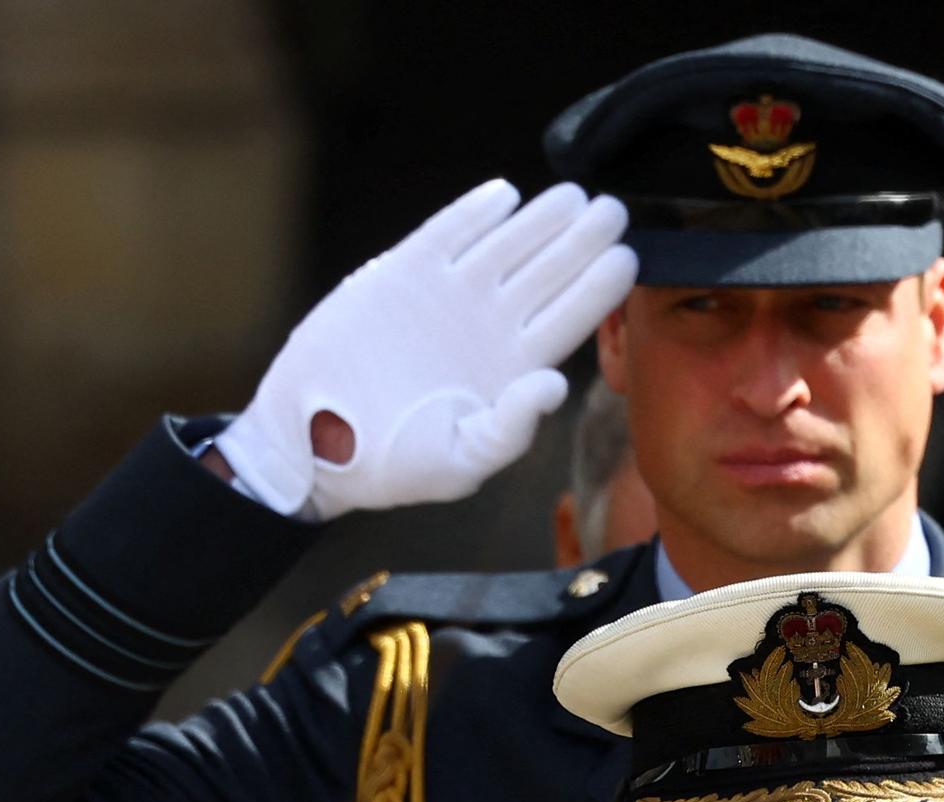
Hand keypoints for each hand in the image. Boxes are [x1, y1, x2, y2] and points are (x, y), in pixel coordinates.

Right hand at [216, 179, 636, 517]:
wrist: (315, 441)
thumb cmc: (393, 465)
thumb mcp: (459, 462)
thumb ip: (510, 430)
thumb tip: (555, 385)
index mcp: (512, 368)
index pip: (568, 320)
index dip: (598, 289)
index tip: (628, 259)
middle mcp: (489, 326)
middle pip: (548, 274)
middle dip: (582, 243)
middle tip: (613, 211)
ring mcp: (448, 296)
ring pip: (506, 247)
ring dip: (540, 221)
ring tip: (574, 196)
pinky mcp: (402, 274)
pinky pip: (446, 236)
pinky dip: (473, 214)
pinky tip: (505, 195)